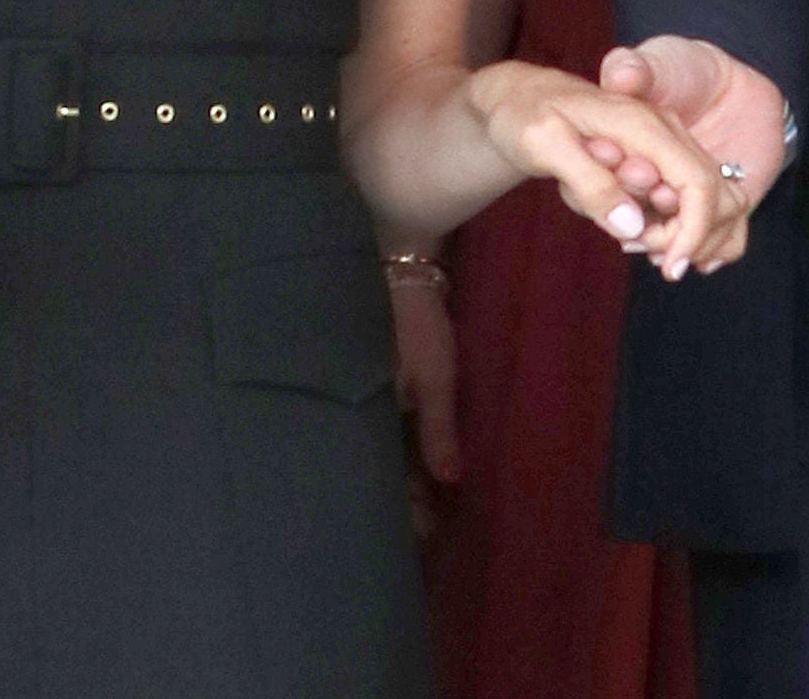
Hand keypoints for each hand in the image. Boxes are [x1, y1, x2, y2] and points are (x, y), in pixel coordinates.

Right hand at [389, 269, 460, 536]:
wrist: (400, 274)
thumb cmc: (415, 326)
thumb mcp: (433, 378)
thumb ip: (438, 430)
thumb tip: (450, 482)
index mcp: (366, 421)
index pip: (381, 480)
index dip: (403, 510)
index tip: (426, 535)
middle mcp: (358, 419)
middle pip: (378, 475)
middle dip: (402, 505)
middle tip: (431, 534)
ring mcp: (366, 408)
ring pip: (382, 460)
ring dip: (404, 485)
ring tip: (432, 515)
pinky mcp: (375, 396)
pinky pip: (387, 439)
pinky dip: (403, 459)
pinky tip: (423, 474)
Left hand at [466, 59, 747, 278]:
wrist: (523, 97)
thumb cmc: (527, 115)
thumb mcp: (543, 145)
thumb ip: (590, 183)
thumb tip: (633, 227)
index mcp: (644, 123)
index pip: (698, 184)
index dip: (694, 232)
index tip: (670, 268)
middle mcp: (666, 131)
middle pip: (717, 196)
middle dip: (689, 237)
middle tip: (635, 247)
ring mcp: (668, 145)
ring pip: (711, 201)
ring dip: (683, 233)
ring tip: (630, 239)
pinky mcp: (662, 161)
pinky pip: (690, 201)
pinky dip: (678, 227)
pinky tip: (637, 232)